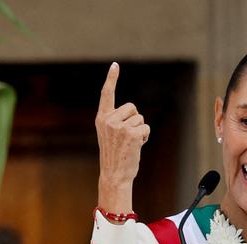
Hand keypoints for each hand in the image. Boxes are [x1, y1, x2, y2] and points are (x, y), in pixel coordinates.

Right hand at [95, 62, 148, 213]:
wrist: (114, 175)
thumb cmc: (114, 157)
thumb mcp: (109, 135)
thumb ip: (116, 121)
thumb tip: (133, 114)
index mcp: (101, 119)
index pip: (106, 94)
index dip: (112, 79)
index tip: (115, 65)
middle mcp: (109, 120)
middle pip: (132, 107)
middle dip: (134, 120)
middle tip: (126, 138)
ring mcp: (120, 127)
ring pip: (140, 118)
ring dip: (140, 130)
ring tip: (130, 144)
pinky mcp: (131, 134)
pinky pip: (145, 127)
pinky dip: (145, 136)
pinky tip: (136, 146)